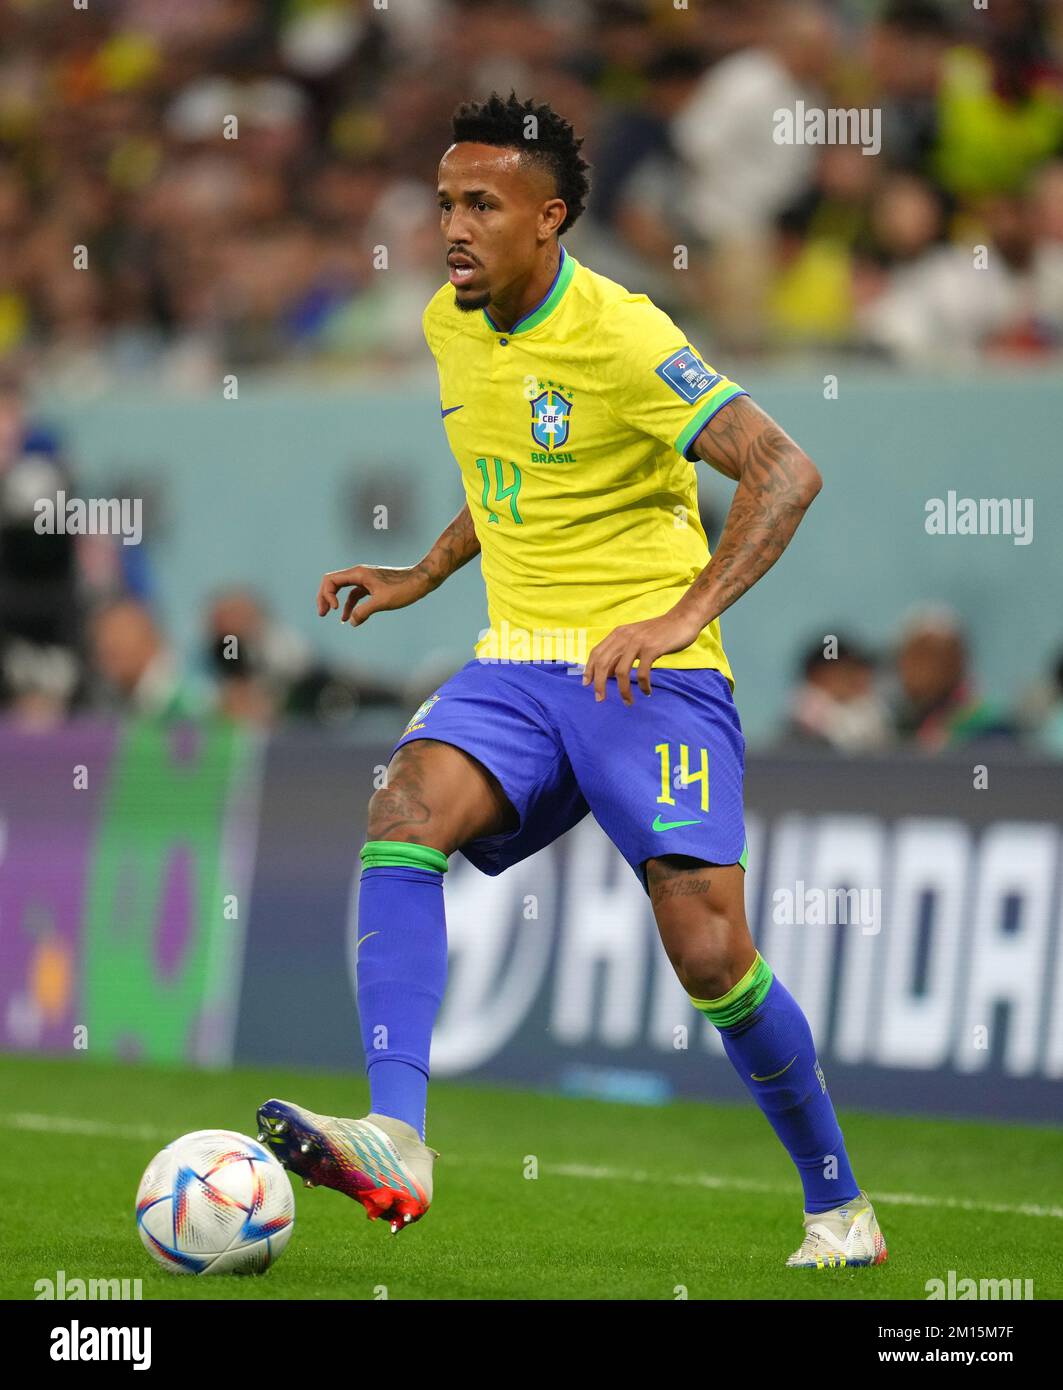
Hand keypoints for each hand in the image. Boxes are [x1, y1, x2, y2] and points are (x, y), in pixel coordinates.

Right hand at [316, 564, 431, 625]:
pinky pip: (355, 594)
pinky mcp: (372, 586)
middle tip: (322, 614)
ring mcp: (365, 579)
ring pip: (343, 589)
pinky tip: (349, 618)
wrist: (422, 581)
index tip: (336, 610)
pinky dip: (350, 604)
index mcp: (358, 574)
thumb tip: (352, 622)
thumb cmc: (404, 588)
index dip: (326, 595)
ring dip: (336, 601)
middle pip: (332, 583)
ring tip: (330, 616)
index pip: (330, 580)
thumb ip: (364, 611)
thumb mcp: (382, 602)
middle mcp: (359, 574)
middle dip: (325, 597)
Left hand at [582, 608, 703, 703]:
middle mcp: (624, 636)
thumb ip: (621, 652)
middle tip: (600, 699)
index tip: (586, 684)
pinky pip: (641, 673)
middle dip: (599, 684)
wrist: (682, 619)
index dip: (589, 669)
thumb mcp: (635, 639)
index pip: (596, 652)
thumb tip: (608, 673)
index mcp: (618, 633)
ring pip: (620, 671)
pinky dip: (642, 686)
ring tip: (628, 701)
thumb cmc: (659, 632)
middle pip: (603, 663)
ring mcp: (637, 642)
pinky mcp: (652, 649)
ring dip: (623, 690)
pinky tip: (646, 692)